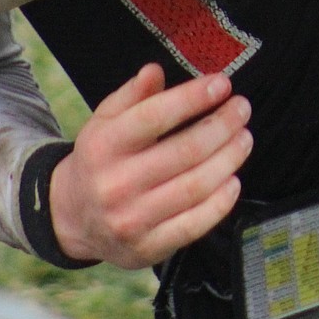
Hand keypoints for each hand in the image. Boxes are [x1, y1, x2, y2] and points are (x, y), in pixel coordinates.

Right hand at [49, 64, 252, 268]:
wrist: (74, 216)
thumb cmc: (100, 158)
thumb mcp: (105, 120)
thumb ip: (132, 95)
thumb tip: (155, 71)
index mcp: (103, 145)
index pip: (154, 116)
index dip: (193, 98)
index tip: (222, 84)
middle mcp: (116, 183)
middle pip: (184, 151)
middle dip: (221, 126)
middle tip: (242, 108)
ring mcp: (132, 219)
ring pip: (195, 187)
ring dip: (229, 159)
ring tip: (244, 138)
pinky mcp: (148, 247)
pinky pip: (195, 224)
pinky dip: (221, 202)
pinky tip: (233, 180)